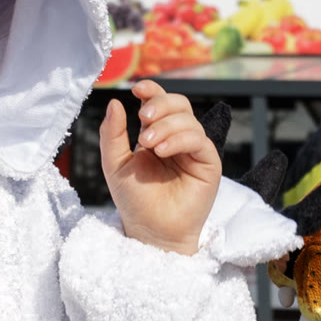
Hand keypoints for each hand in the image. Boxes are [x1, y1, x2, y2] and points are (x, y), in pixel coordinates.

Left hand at [102, 80, 221, 255]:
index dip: (152, 90)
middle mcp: (176, 139)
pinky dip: (180, 139)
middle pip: (178, 103)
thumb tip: (115, 102)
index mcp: (155, 135)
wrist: (151, 230)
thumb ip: (112, 135)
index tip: (137, 89)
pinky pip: (199, 139)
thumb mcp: (115, 164)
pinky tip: (163, 151)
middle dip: (160, 105)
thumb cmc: (134, 201)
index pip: (159, 103)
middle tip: (144, 119)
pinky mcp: (208, 163)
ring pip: (188, 119)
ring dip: (167, 125)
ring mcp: (194, 150)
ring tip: (150, 144)